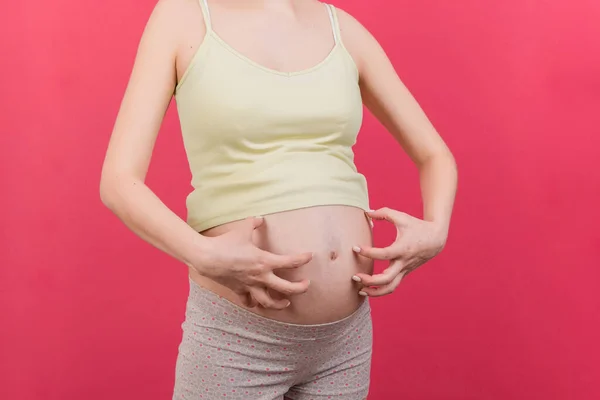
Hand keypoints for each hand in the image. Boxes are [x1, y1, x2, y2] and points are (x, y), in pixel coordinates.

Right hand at [195, 217, 312, 309]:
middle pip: (286, 288)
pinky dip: (253, 303)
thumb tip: (259, 218)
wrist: (207, 257)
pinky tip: (257, 302)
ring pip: (268, 301)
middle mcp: (260, 276)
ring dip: (278, 304)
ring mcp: (250, 285)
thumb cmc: (226, 243)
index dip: (302, 259)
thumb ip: (254, 223)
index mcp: (265, 261)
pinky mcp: (239, 290)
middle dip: (299, 289)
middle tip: (306, 286)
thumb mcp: (242, 229)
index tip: (310, 256)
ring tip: (286, 302)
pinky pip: (248, 301)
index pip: (290, 262)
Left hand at [351, 208, 446, 296]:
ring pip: (390, 288)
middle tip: (355, 276)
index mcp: (402, 248)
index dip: (368, 252)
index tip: (355, 247)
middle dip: (369, 280)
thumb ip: (384, 213)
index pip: (383, 254)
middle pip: (386, 278)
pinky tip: (368, 288)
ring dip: (375, 292)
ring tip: (360, 290)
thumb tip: (367, 212)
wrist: (436, 239)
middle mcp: (403, 262)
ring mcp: (405, 270)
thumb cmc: (417, 226)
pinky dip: (380, 290)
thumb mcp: (401, 217)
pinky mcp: (404, 273)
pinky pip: (392, 286)